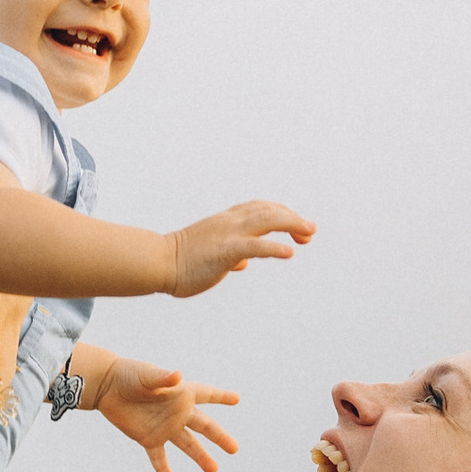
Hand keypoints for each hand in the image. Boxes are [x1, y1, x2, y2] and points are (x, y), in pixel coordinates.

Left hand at [87, 360, 240, 471]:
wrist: (107, 387)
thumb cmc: (129, 375)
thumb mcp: (147, 375)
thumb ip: (162, 378)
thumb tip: (177, 375)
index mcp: (181, 393)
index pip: (207, 394)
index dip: (221, 396)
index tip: (236, 399)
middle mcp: (177, 412)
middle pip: (204, 426)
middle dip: (219, 437)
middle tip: (234, 449)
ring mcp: (164, 427)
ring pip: (187, 444)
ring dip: (200, 456)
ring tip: (213, 469)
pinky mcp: (148, 438)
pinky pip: (158, 457)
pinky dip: (163, 469)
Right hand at [165, 200, 315, 298]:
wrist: (159, 263)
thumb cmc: (183, 262)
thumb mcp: (212, 253)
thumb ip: (231, 254)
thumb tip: (244, 262)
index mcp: (227, 221)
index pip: (262, 208)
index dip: (283, 213)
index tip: (298, 225)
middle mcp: (230, 222)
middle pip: (269, 210)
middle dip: (293, 218)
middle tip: (311, 231)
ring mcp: (228, 234)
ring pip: (266, 220)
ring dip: (291, 224)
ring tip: (308, 233)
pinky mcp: (225, 251)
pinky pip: (254, 246)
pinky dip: (274, 247)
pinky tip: (289, 252)